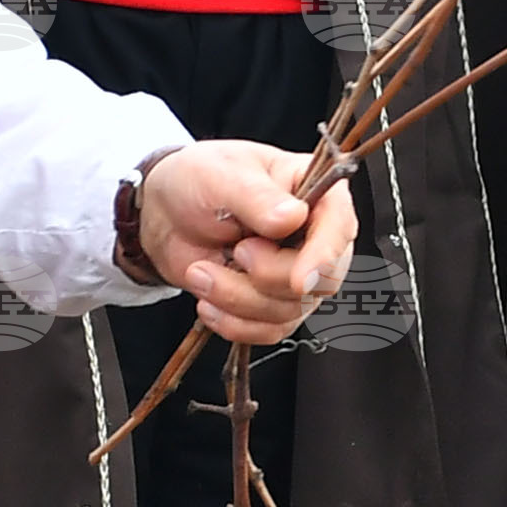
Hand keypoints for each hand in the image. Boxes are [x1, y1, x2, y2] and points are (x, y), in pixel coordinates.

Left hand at [135, 141, 353, 344]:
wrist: (166, 214)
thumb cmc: (200, 180)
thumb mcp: (222, 175)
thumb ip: (257, 196)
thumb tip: (292, 217)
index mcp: (317, 193)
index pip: (340, 227)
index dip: (325, 256)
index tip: (299, 279)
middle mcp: (316, 237)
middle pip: (321, 281)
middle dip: (267, 277)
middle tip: (236, 250)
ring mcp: (298, 275)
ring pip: (289, 310)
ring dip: (238, 298)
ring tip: (202, 271)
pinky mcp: (275, 304)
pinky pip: (269, 331)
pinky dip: (234, 323)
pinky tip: (208, 301)